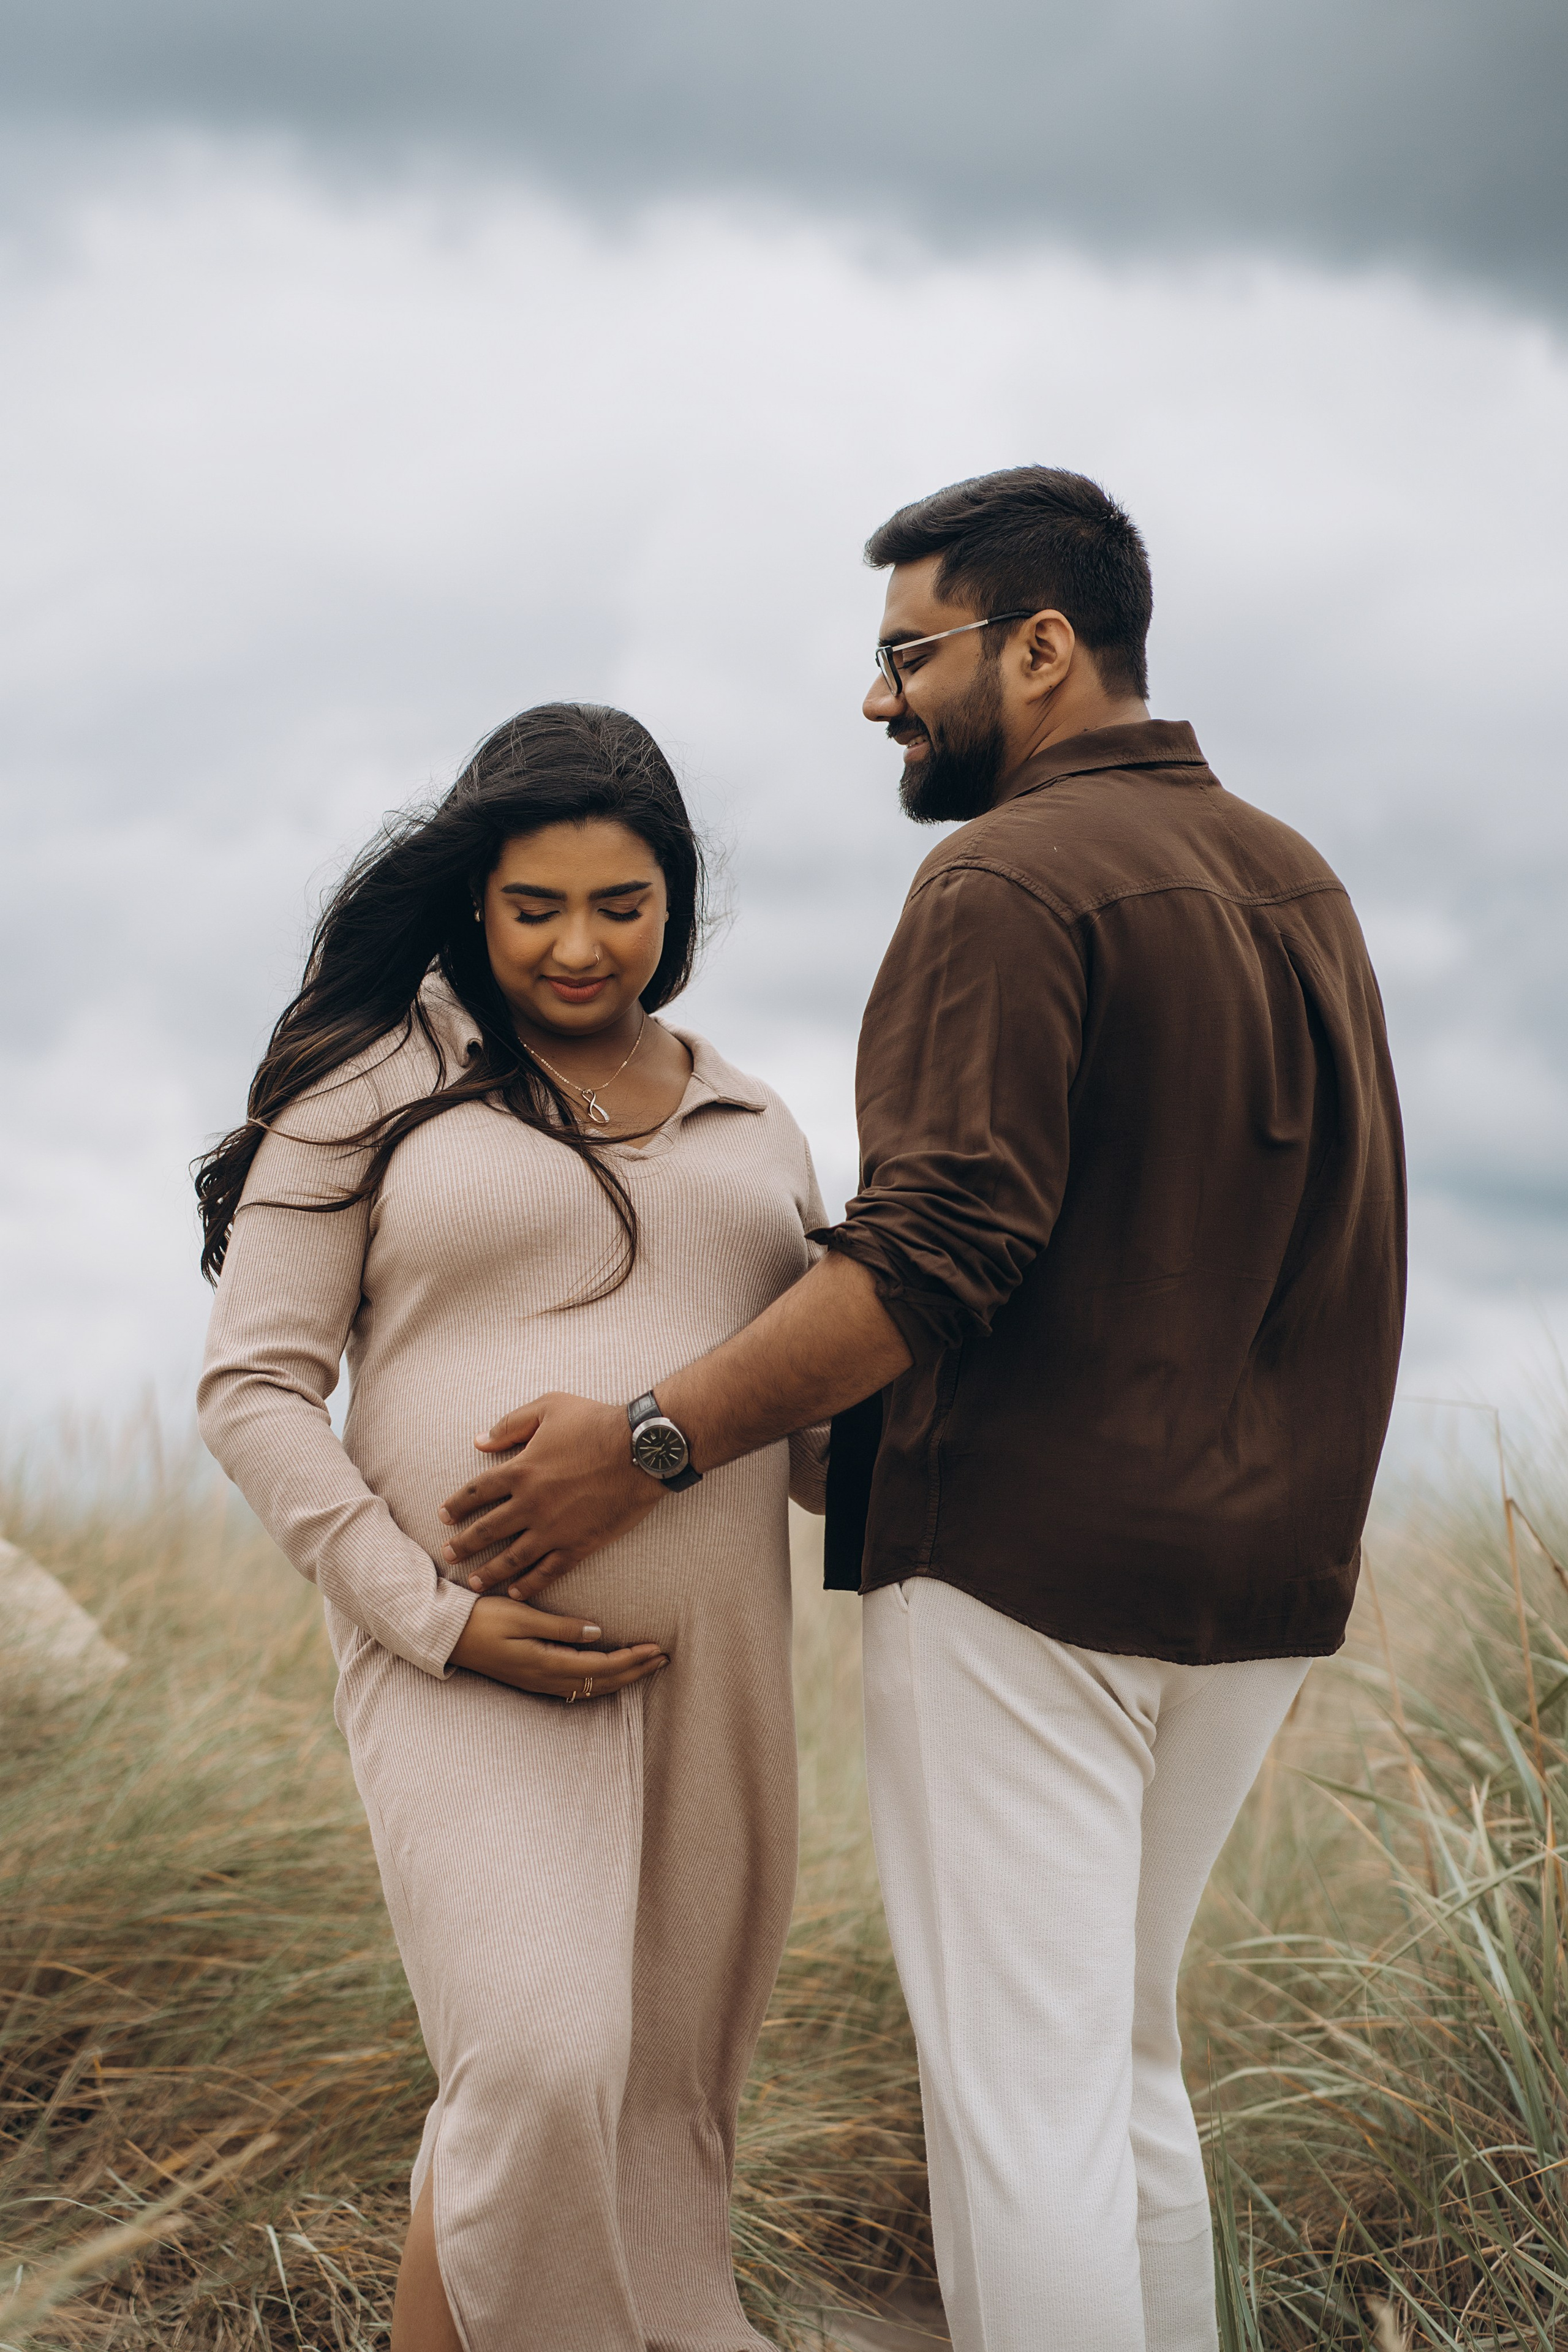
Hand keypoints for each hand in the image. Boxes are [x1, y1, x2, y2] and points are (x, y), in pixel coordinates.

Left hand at [438, 1392, 664, 1600]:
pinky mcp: (578, 1545)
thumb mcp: (549, 1407)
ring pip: (512, 1559)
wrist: (642, 1450)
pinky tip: (516, 1591)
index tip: (443, 1515)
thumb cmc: (597, 1423)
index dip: (456, 1505)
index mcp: (520, 1470)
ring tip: (474, 1582)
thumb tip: (479, 1441)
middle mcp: (530, 1504)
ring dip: (489, 1572)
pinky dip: (529, 1584)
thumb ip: (511, 1424)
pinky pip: (548, 1571)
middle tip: (448, 1555)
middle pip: (486, 1530)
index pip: (476, 1492)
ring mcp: (553, 1529)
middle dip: (463, 1545)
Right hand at [448, 1596, 667, 1698]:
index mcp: (545, 1663)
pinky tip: (608, 1675)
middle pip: (600, 1683)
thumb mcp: (522, 1616)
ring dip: (621, 1679)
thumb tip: (597, 1633)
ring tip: (645, 1667)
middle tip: (663, 1659)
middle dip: (635, 1672)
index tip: (656, 1648)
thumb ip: (560, 1628)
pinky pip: (575, 1688)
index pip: (600, 1667)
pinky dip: (599, 1682)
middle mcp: (544, 1679)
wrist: (446, 1636)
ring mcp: (537, 1683)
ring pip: (589, 1688)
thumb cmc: (482, 1618)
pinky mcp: (531, 1679)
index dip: (631, 1660)